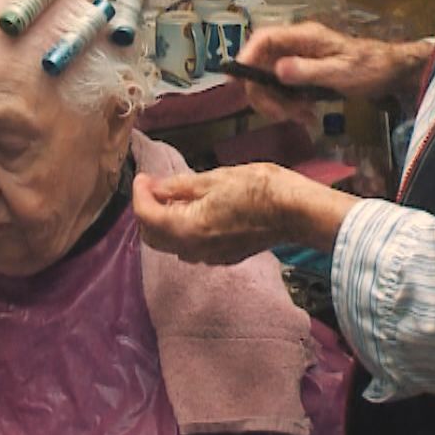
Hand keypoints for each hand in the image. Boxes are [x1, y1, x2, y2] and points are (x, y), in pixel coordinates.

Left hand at [133, 163, 355, 263]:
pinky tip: (196, 211)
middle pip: (153, 237)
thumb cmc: (257, 188)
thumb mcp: (213, 178)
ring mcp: (211, 258)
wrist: (294, 210)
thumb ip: (178, 186)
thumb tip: (154, 187)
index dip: (139, 194)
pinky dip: (184, 230)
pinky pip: (192, 248)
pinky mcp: (225, 257)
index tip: (143, 176)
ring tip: (174, 197)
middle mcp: (194, 250)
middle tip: (154, 186)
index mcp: (187, 228)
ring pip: (172, 244)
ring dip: (165, 222)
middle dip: (147, 211)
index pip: (146, 216)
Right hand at [234, 22, 431, 122]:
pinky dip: (290, 106)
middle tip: (284, 115)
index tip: (240, 82)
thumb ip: (309, 71)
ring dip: (280, 104)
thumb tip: (278, 71)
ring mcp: (297, 60)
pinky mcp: (302, 74)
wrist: (390, 72)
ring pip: (269, 82)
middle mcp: (295, 46)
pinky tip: (307, 116)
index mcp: (303, 36)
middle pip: (260, 65)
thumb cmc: (370, 67)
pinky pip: (284, 90)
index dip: (246, 57)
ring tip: (304, 117)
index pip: (263, 39)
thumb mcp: (341, 71)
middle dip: (266, 94)